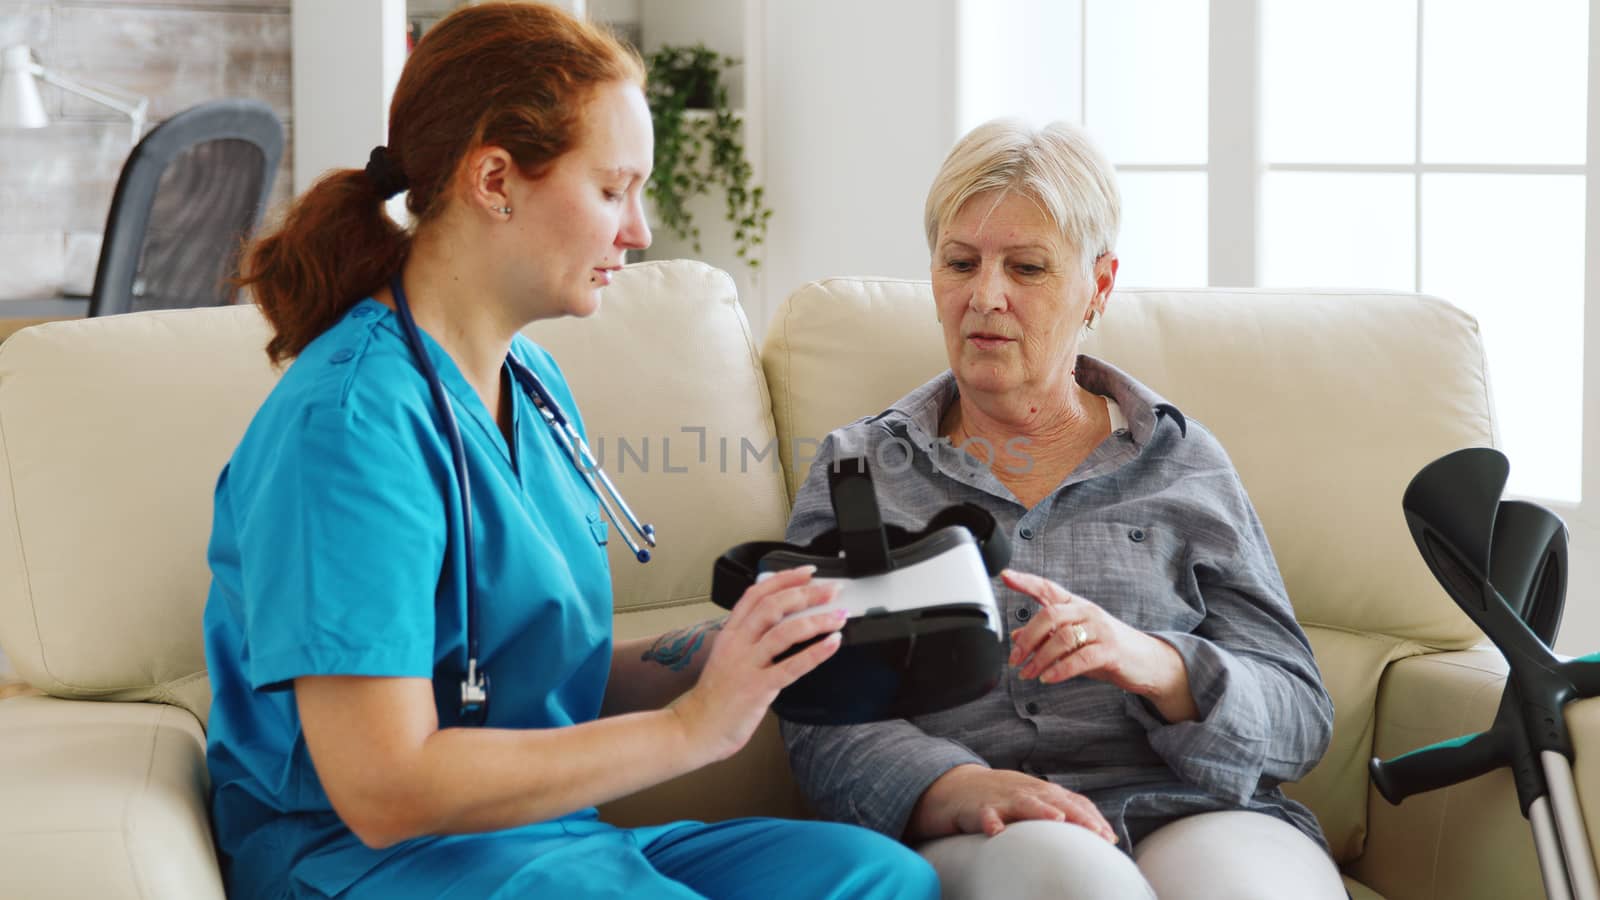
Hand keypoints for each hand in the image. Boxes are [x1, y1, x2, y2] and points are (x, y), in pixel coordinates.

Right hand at [672, 566, 845, 761]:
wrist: (694, 728)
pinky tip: (832, 643)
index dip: (784, 578)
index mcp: (730, 633)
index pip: (756, 594)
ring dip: (816, 620)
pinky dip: (816, 653)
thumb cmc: (714, 697)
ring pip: (784, 632)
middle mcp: (737, 644)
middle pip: (773, 606)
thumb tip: (778, 625)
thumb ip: (749, 639)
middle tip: (832, 591)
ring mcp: (747, 665)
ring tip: (838, 615)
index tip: (808, 572)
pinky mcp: (757, 688)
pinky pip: (791, 667)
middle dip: (806, 594)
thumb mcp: (726, 657)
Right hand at [908, 764, 1116, 842]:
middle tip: (1096, 832)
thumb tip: (1103, 836)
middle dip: (1077, 815)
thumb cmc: (1001, 799)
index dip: (1091, 817)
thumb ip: (1061, 814)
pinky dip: (990, 821)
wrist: (954, 786)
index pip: (1073, 801)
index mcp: (1041, 792)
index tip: (1108, 837)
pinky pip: (984, 814)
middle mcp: (1025, 791)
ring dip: (1040, 810)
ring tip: (1057, 820)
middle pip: (1056, 801)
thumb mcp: (1032, 802)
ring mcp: (1002, 798)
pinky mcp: (977, 807)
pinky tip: (995, 831)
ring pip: (1024, 802)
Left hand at [1002, 569, 1197, 722]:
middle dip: (1028, 637)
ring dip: (1040, 658)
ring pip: (1063, 637)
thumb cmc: (1106, 648)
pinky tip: (1048, 678)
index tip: (1005, 576)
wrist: (1147, 662)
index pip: (1048, 588)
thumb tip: (1016, 636)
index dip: (1026, 581)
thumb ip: (1046, 637)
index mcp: (1076, 605)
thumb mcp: (1073, 640)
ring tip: (1028, 673)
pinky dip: (1060, 669)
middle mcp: (1087, 612)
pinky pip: (1080, 658)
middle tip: (1014, 658)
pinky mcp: (1110, 650)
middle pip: (1050, 615)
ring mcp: (1101, 629)